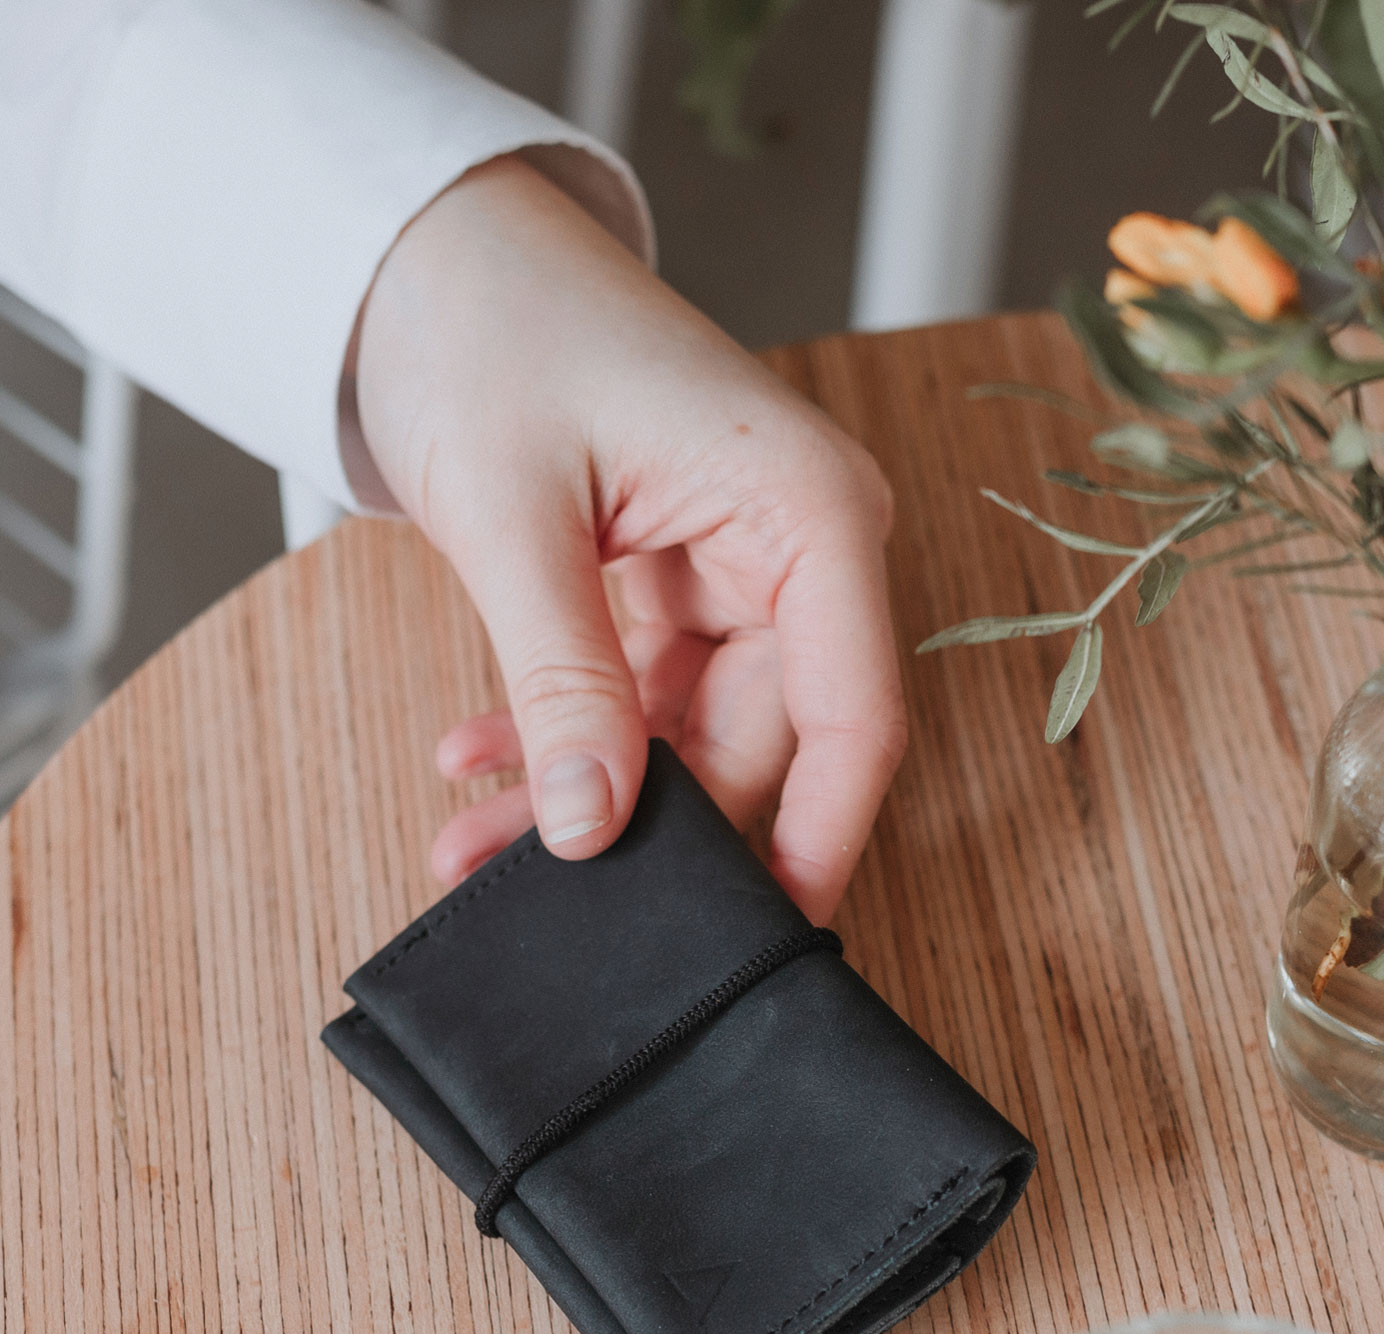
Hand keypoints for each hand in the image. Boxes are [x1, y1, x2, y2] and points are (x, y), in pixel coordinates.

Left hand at [354, 156, 905, 920]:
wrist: (429, 245)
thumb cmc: (490, 322)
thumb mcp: (517, 517)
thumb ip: (564, 682)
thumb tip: (591, 830)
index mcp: (810, 513)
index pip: (854, 718)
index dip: (819, 838)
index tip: (762, 937)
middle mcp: (798, 548)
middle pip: (762, 743)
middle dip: (649, 825)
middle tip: (532, 890)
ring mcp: (742, 569)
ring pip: (693, 735)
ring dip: (590, 790)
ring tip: (472, 837)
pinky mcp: (682, 584)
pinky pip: (646, 697)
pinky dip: (569, 734)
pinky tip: (481, 762)